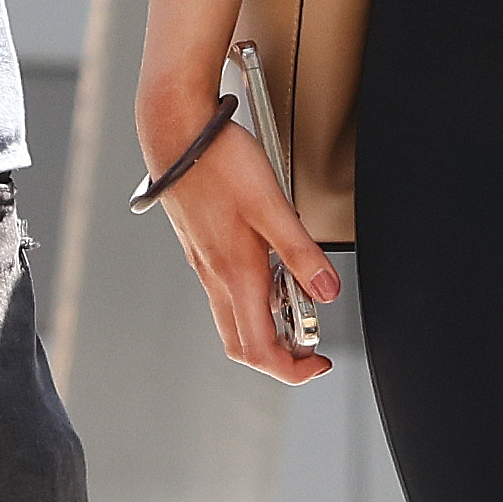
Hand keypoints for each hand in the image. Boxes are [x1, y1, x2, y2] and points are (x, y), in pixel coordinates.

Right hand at [149, 94, 341, 391]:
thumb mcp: (273, 205)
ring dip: (267, 326)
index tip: (318, 362)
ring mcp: (205, 264)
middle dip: (279, 356)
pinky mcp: (202, 247)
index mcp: (235, 274)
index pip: (258, 350)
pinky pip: (226, 291)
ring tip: (298, 303)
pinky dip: (253, 298)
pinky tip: (272, 269)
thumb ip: (302, 252)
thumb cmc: (219, 162)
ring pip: (234, 318)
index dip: (292, 369)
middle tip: (311, 344)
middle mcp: (215, 276)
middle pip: (243, 344)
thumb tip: (327, 291)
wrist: (175, 132)